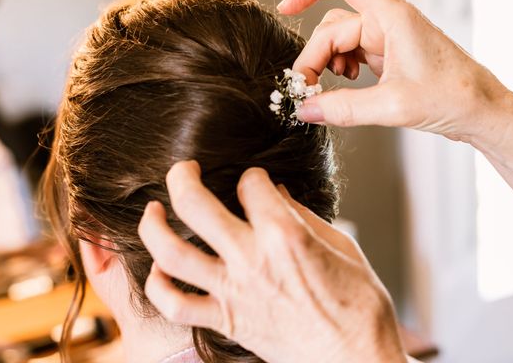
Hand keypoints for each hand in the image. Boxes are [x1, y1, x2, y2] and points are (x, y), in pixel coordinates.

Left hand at [139, 161, 406, 362]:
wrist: (357, 361)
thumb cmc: (359, 306)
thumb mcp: (342, 246)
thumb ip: (303, 215)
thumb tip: (277, 194)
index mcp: (285, 236)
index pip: (250, 184)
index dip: (252, 176)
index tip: (254, 181)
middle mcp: (251, 260)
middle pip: (194, 205)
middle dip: (181, 177)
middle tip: (183, 169)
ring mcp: (233, 292)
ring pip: (172, 253)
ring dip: (153, 227)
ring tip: (153, 212)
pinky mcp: (226, 322)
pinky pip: (176, 306)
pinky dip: (159, 287)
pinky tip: (159, 270)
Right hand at [278, 0, 510, 142]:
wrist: (482, 110)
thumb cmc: (452, 96)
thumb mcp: (392, 106)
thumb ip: (343, 108)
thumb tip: (305, 109)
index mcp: (391, 16)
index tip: (286, 8)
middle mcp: (387, 21)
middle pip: (331, 27)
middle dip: (314, 58)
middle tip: (306, 91)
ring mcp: (387, 38)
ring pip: (340, 42)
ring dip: (327, 65)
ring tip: (328, 91)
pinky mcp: (388, 55)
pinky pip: (352, 55)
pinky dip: (342, 70)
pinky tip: (349, 87)